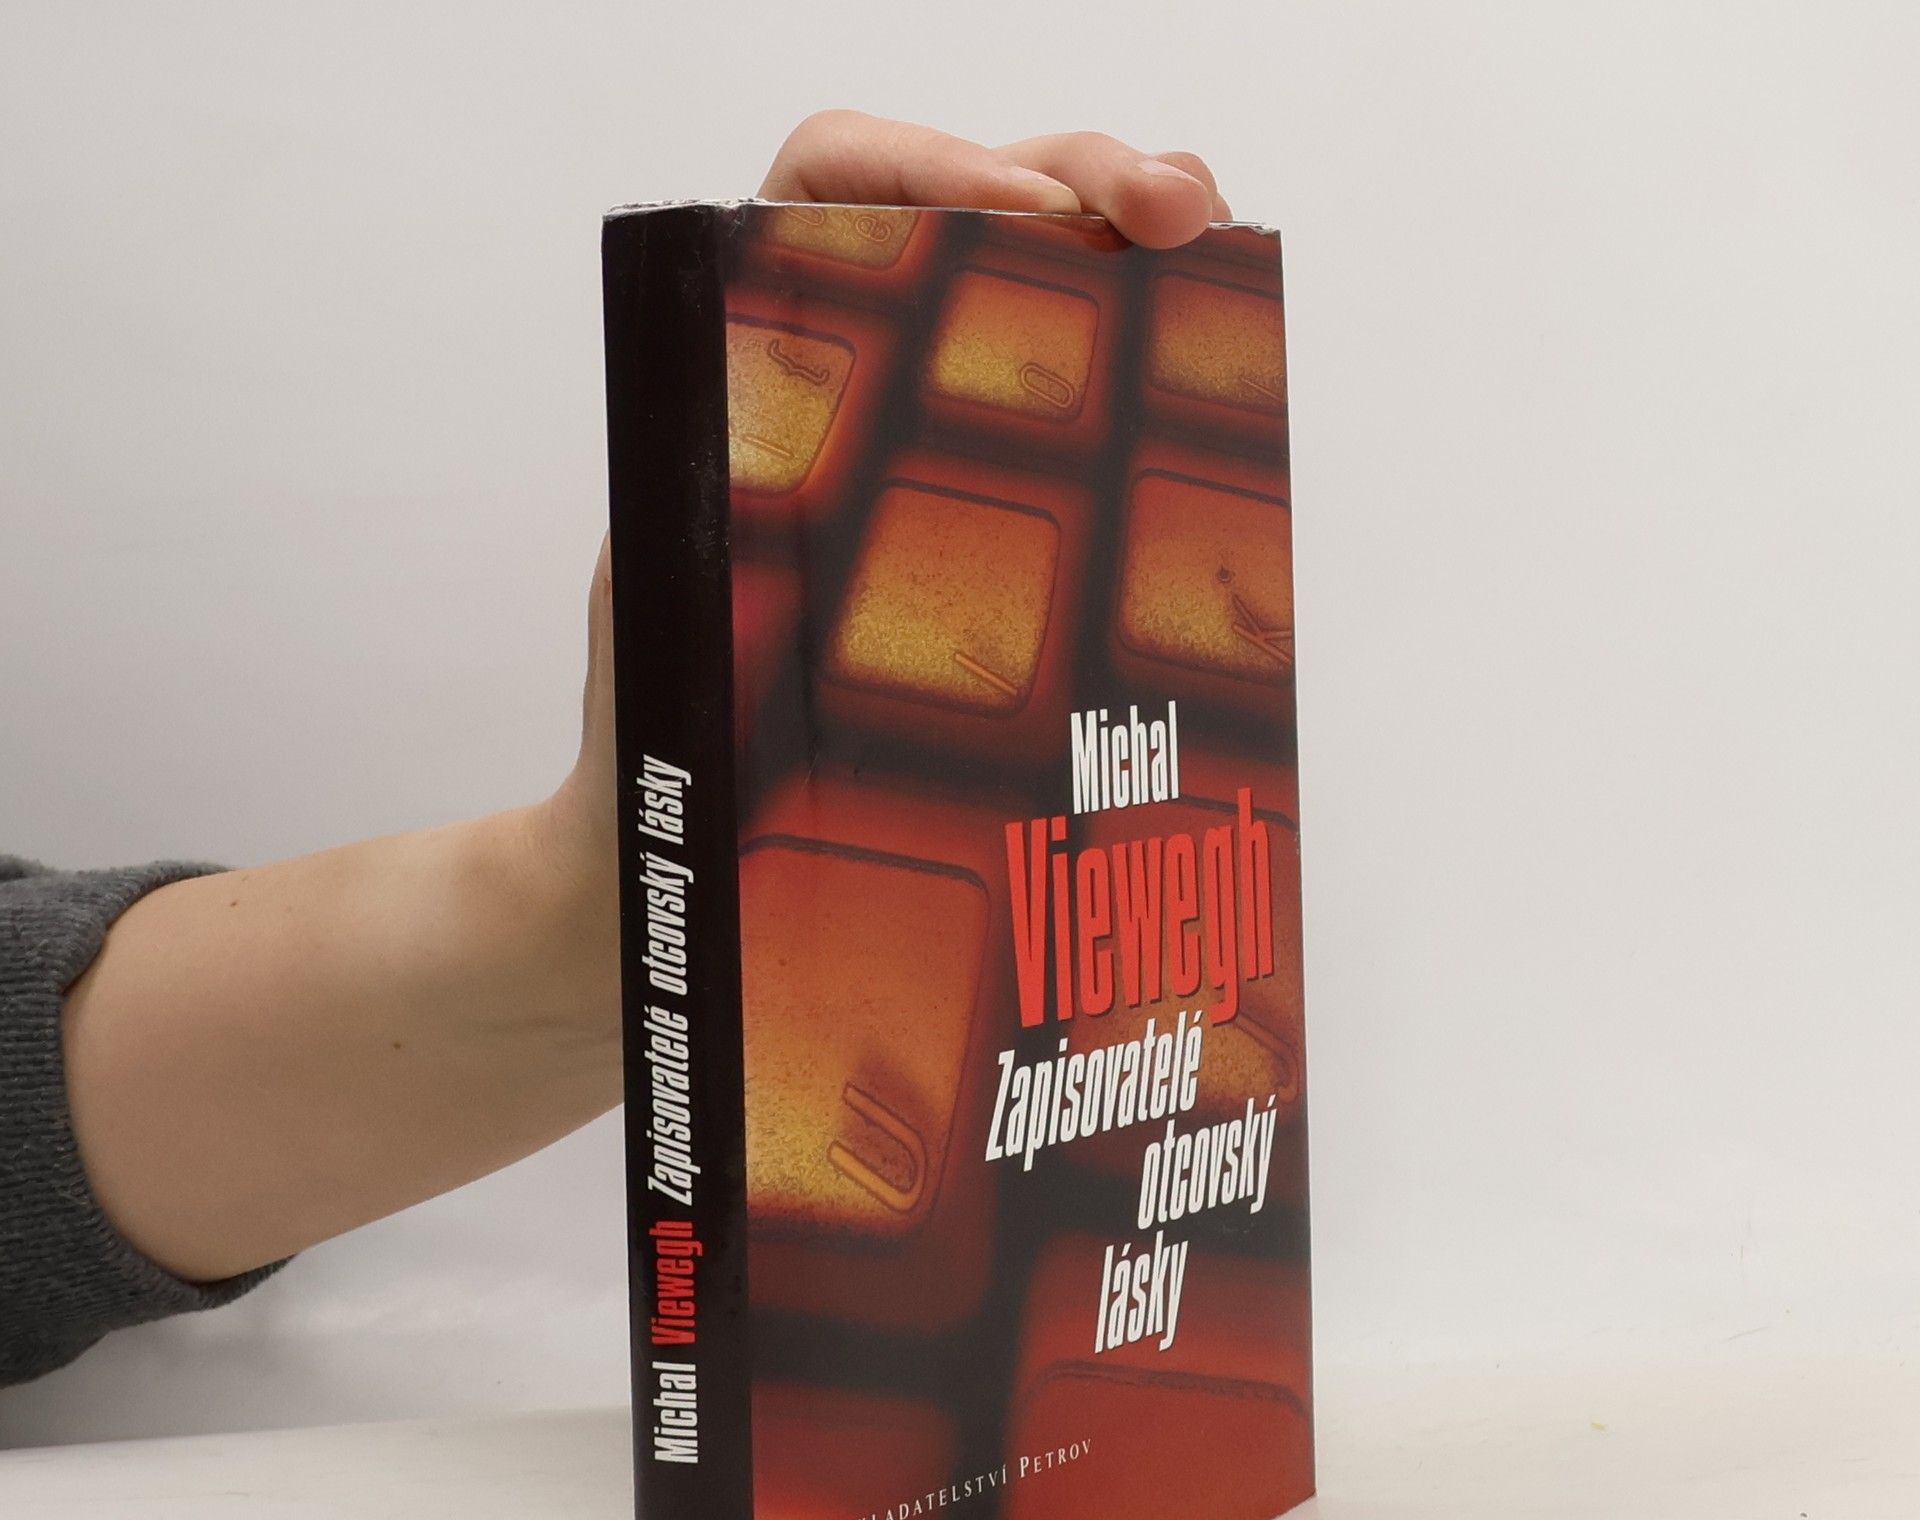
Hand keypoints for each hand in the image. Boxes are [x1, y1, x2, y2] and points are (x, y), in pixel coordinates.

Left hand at [538, 117, 1234, 1005]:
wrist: (690, 861)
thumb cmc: (664, 740)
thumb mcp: (679, 604)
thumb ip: (730, 508)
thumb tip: (807, 438)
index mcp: (754, 359)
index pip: (831, 179)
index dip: (931, 160)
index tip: (1027, 214)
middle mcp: (855, 377)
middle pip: (979, 209)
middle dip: (1088, 179)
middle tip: (1176, 210)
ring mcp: (937, 443)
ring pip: (1052, 292)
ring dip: (1139, 250)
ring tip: (1213, 250)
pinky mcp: (996, 521)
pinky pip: (1085, 417)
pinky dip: (1153, 372)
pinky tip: (1207, 378)